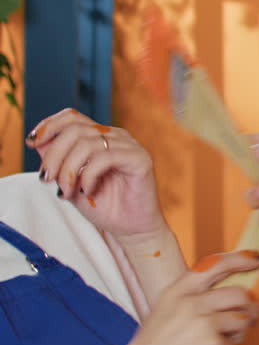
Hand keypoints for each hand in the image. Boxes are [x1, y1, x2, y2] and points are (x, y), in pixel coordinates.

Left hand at [26, 109, 164, 240]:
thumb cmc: (103, 205)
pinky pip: (105, 158)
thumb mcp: (70, 182)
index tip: (32, 144)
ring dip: (69, 170)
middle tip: (47, 179)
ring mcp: (129, 146)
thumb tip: (37, 142)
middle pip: (75, 130)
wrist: (130, 227)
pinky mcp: (140, 159)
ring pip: (87, 143)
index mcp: (101, 137)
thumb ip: (57, 162)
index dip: (49, 125)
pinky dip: (88, 176)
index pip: (72, 117)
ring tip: (67, 191)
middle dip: (54, 155)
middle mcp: (116, 136)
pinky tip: (88, 191)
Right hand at [108, 251, 258, 344]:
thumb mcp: (165, 311)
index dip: (242, 258)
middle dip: (248, 308)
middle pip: (239, 294)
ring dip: (236, 334)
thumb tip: (235, 292)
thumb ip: (194, 298)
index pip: (216, 264)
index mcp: (177, 291)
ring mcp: (203, 324)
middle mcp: (191, 303)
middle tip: (248, 319)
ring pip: (242, 320)